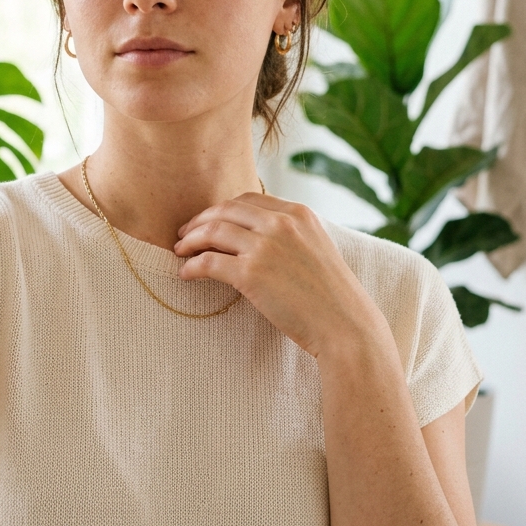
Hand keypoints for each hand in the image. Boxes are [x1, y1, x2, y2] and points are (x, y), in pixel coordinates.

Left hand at [173, 194, 391, 360]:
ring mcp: (265, 246)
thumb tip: (257, 237)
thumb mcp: (317, 248)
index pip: (247, 199)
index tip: (208, 221)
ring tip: (180, 252)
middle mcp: (280, 222)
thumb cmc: (333, 296)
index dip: (222, 209)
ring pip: (212, 231)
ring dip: (190, 241)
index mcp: (298, 212)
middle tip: (184, 234)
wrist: (346, 326)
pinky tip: (185, 274)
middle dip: (200, 220)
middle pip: (225, 210)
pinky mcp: (251, 273)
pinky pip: (208, 262)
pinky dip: (192, 266)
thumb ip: (291, 235)